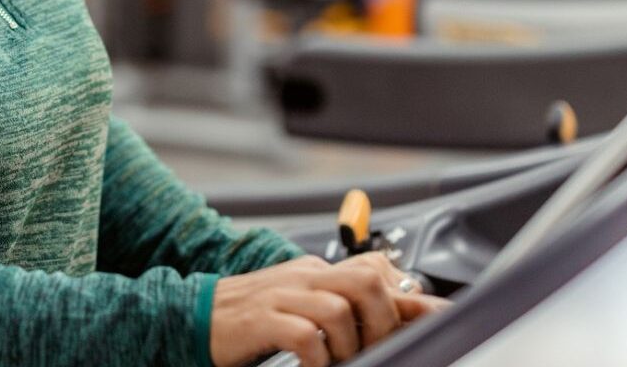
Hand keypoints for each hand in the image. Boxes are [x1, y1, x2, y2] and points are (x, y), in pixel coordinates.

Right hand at [210, 253, 450, 366]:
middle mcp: (304, 276)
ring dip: (349, 344)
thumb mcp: (305, 304)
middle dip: (384, 320)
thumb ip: (348, 305)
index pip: (377, 269)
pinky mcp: (261, 319)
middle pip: (366, 280)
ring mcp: (282, 295)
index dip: (410, 298)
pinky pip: (304, 335)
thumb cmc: (254, 316)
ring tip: (339, 361)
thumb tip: (401, 312)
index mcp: (317, 270)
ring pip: (339, 307)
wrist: (195, 313)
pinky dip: (317, 358)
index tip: (432, 320)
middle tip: (376, 348)